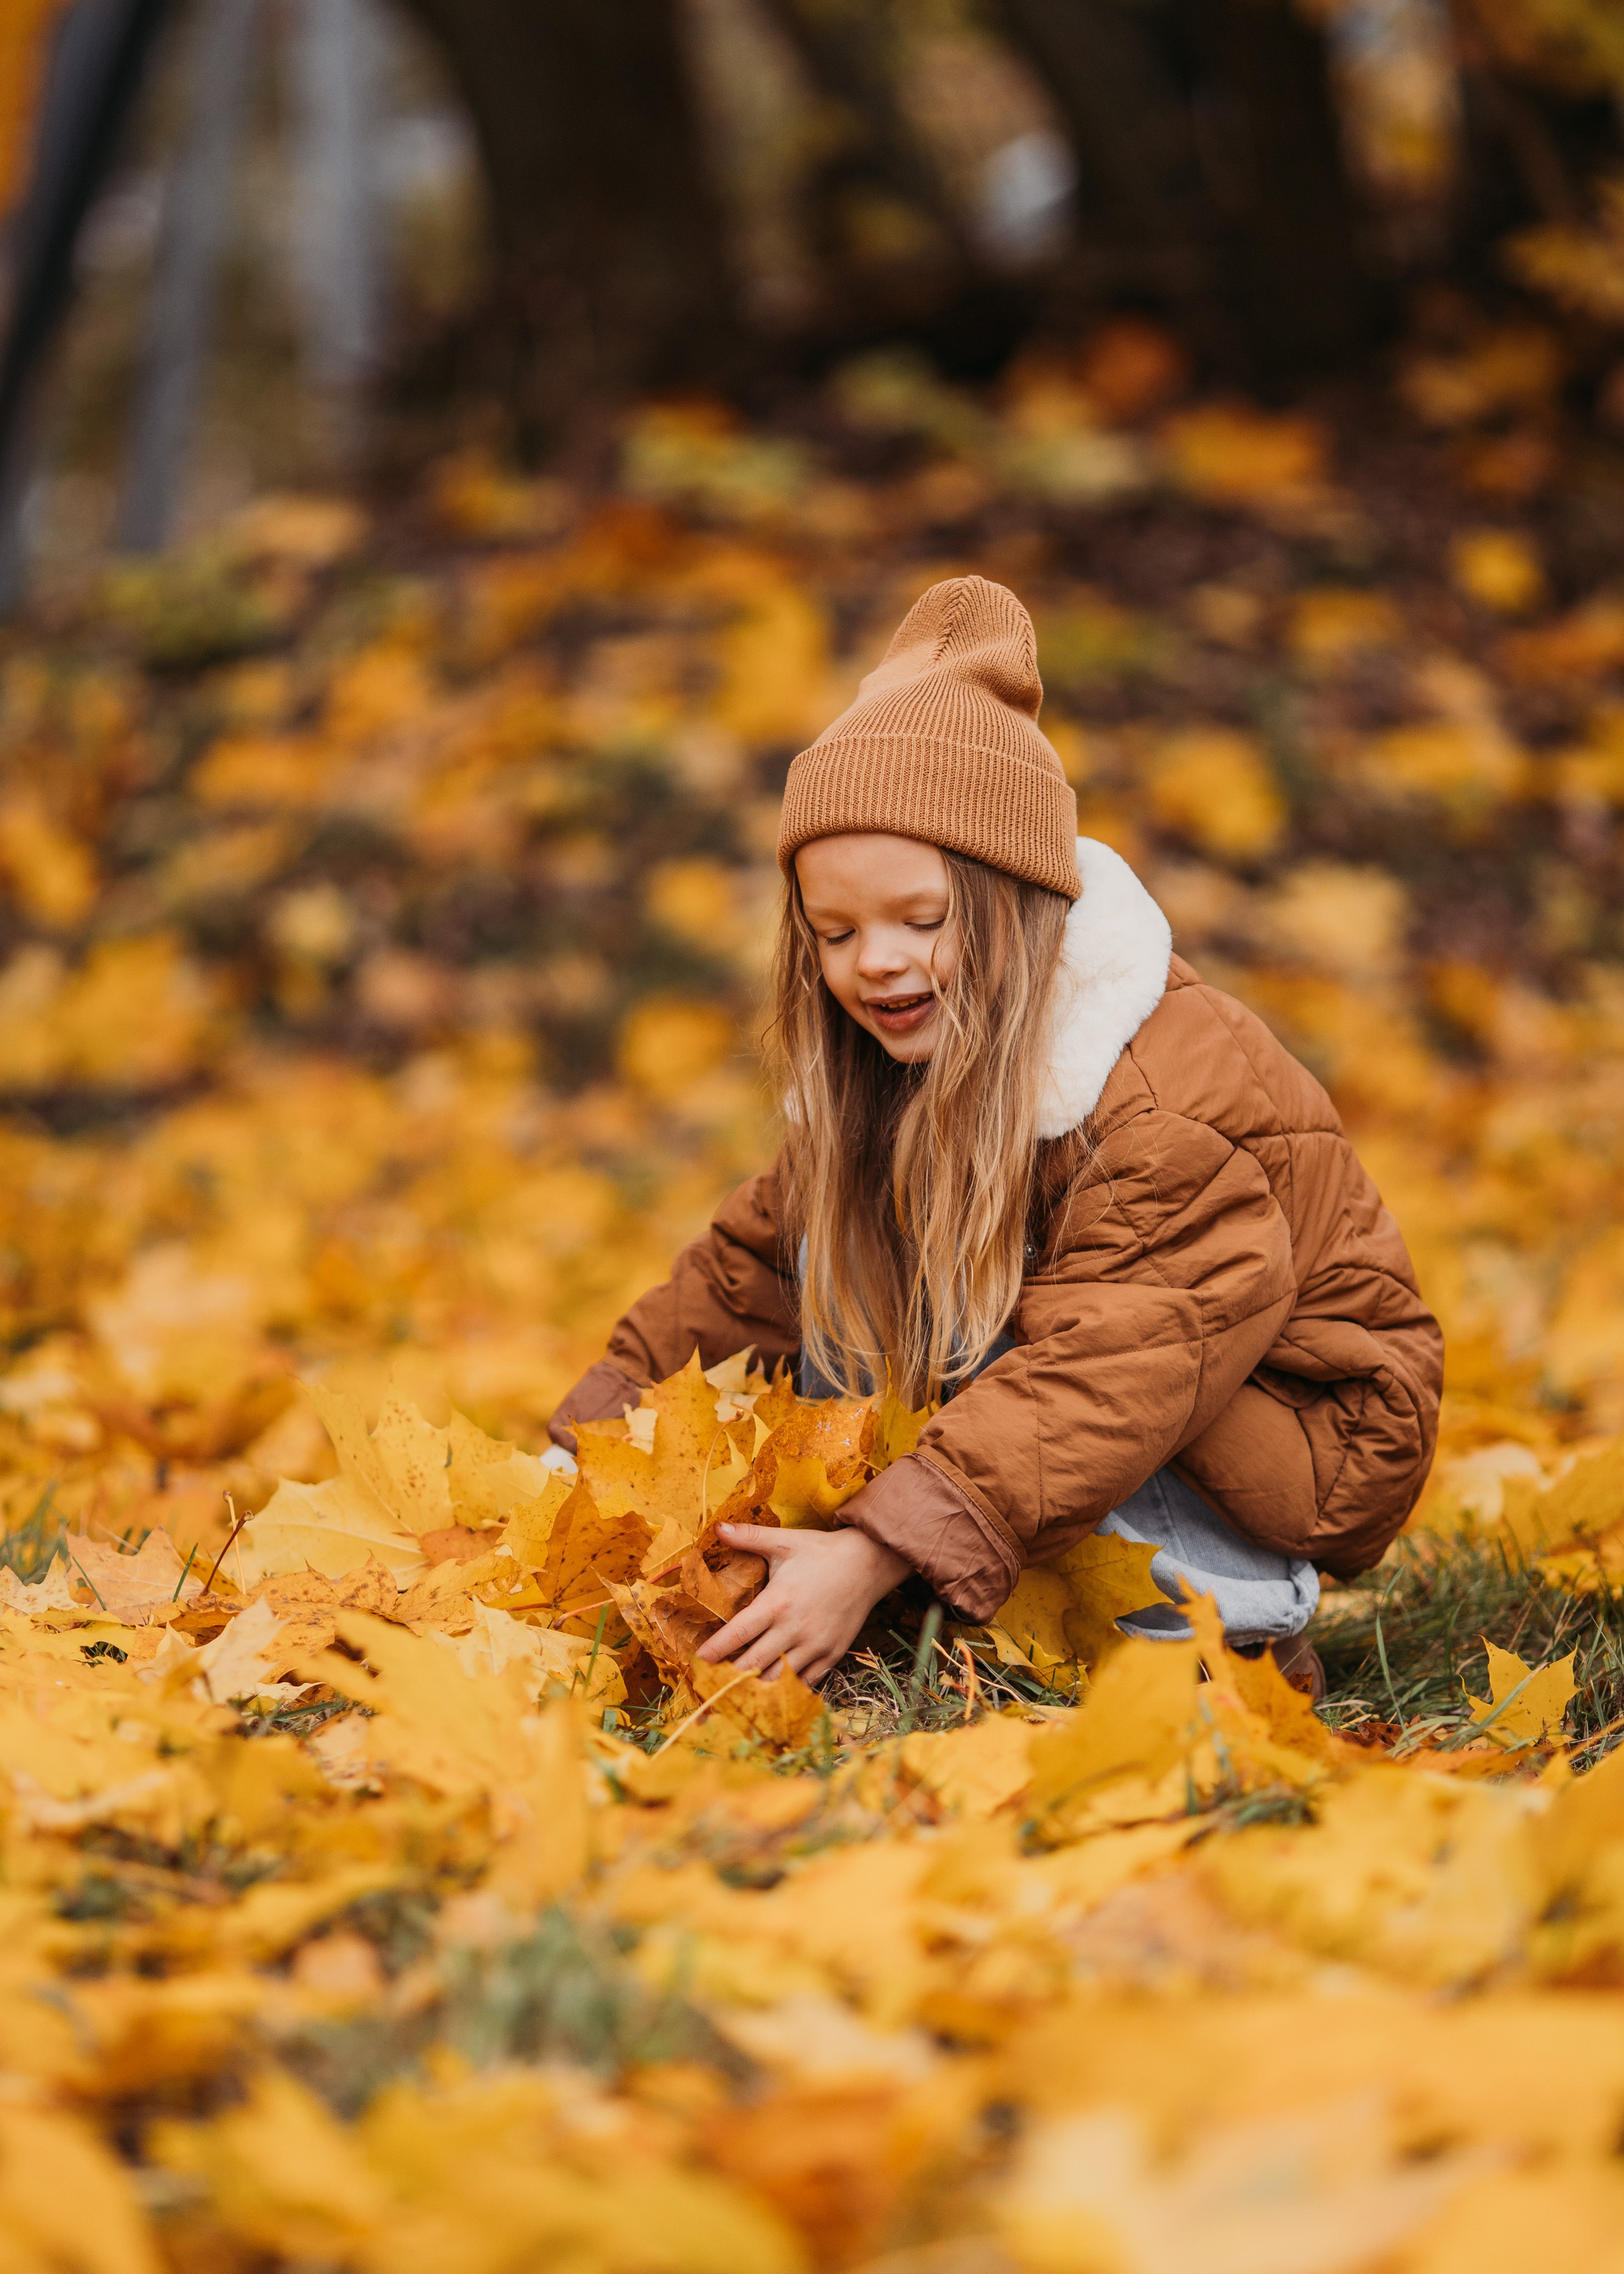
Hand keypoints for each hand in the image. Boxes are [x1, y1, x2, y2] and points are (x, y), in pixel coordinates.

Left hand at [694, 1523, 911, 1683]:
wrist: (869, 1564)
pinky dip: (787, 1690)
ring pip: (778, 1679)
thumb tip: (717, 1527)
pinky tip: (772, 1695)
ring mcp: (815, 1646)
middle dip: (730, 1678)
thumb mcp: (785, 1542)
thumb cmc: (821, 1552)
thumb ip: (749, 1537)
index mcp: (778, 1602)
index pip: (739, 1633)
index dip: (716, 1651)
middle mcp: (794, 1629)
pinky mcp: (831, 1655)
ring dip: (756, 1688)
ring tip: (735, 1695)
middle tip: (709, 1686)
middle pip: (754, 1664)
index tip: (697, 1662)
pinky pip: (805, 1683)